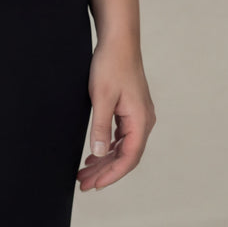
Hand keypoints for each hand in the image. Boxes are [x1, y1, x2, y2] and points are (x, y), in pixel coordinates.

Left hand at [77, 37, 155, 192]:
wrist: (119, 41)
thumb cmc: (111, 65)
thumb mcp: (101, 97)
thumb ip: (100, 127)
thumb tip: (98, 153)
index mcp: (140, 120)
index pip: (129, 157)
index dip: (112, 174)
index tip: (95, 185)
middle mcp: (144, 121)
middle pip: (125, 156)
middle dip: (104, 172)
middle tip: (83, 184)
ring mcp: (138, 116)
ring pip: (122, 147)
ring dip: (104, 161)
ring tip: (84, 173)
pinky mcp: (130, 111)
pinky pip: (121, 137)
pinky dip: (107, 148)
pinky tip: (94, 155)